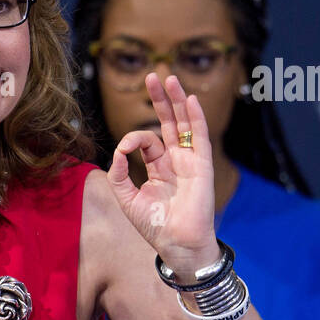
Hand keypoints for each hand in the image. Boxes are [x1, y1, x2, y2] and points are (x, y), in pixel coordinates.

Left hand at [106, 74, 218, 279]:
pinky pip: (199, 137)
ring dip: (176, 101)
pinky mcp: (202, 166)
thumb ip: (118, 176)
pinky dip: (195, 118)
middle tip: (152, 76)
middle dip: (160, 100)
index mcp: (158, 168)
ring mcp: (190, 161)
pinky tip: (190, 100)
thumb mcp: (127, 199)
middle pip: (168, 123)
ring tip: (169, 78)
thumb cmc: (154, 226)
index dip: (132, 140)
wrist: (176, 244)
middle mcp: (175, 161)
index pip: (146, 142)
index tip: (124, 149)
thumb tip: (117, 153)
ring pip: (184, 124)